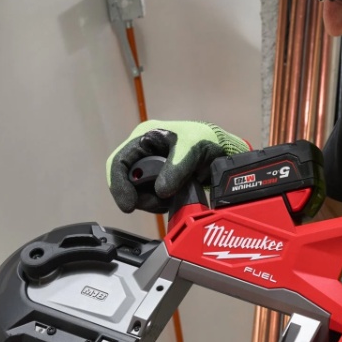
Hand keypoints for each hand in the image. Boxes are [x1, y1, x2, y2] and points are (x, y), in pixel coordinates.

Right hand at [106, 119, 249, 212]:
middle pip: (126, 180)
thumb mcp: (191, 150)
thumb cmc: (205, 139)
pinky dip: (158, 202)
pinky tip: (171, 200)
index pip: (118, 162)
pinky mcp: (158, 179)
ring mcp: (150, 166)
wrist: (223, 149)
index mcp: (143, 137)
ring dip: (151, 201)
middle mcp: (142, 151)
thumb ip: (176, 169)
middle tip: (158, 203)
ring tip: (169, 200)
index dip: (118, 185)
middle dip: (140, 196)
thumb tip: (161, 191)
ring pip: (138, 191)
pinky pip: (150, 195)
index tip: (128, 205)